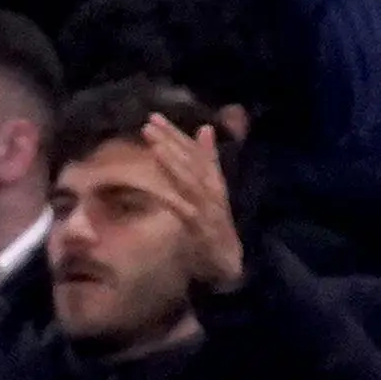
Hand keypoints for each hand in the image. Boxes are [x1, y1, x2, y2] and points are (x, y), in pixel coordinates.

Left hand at [141, 117, 244, 292]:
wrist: (231, 262)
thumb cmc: (216, 228)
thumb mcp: (212, 193)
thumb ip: (207, 163)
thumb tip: (205, 130)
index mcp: (213, 181)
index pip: (194, 152)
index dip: (175, 134)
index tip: (155, 117)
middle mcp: (212, 190)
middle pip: (191, 160)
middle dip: (170, 140)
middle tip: (149, 122)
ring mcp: (207, 207)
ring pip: (189, 179)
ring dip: (172, 160)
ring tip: (154, 143)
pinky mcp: (201, 227)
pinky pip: (185, 210)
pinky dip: (174, 197)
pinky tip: (159, 188)